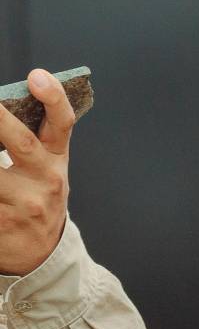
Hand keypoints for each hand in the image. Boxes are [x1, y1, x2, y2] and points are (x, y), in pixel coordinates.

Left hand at [0, 69, 73, 274]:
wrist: (39, 252)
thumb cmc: (37, 198)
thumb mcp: (46, 169)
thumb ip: (31, 139)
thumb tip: (4, 107)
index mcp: (55, 160)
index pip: (61, 124)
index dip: (53, 98)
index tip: (38, 76)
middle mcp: (46, 180)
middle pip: (22, 143)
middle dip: (0, 120)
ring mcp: (24, 203)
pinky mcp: (1, 221)